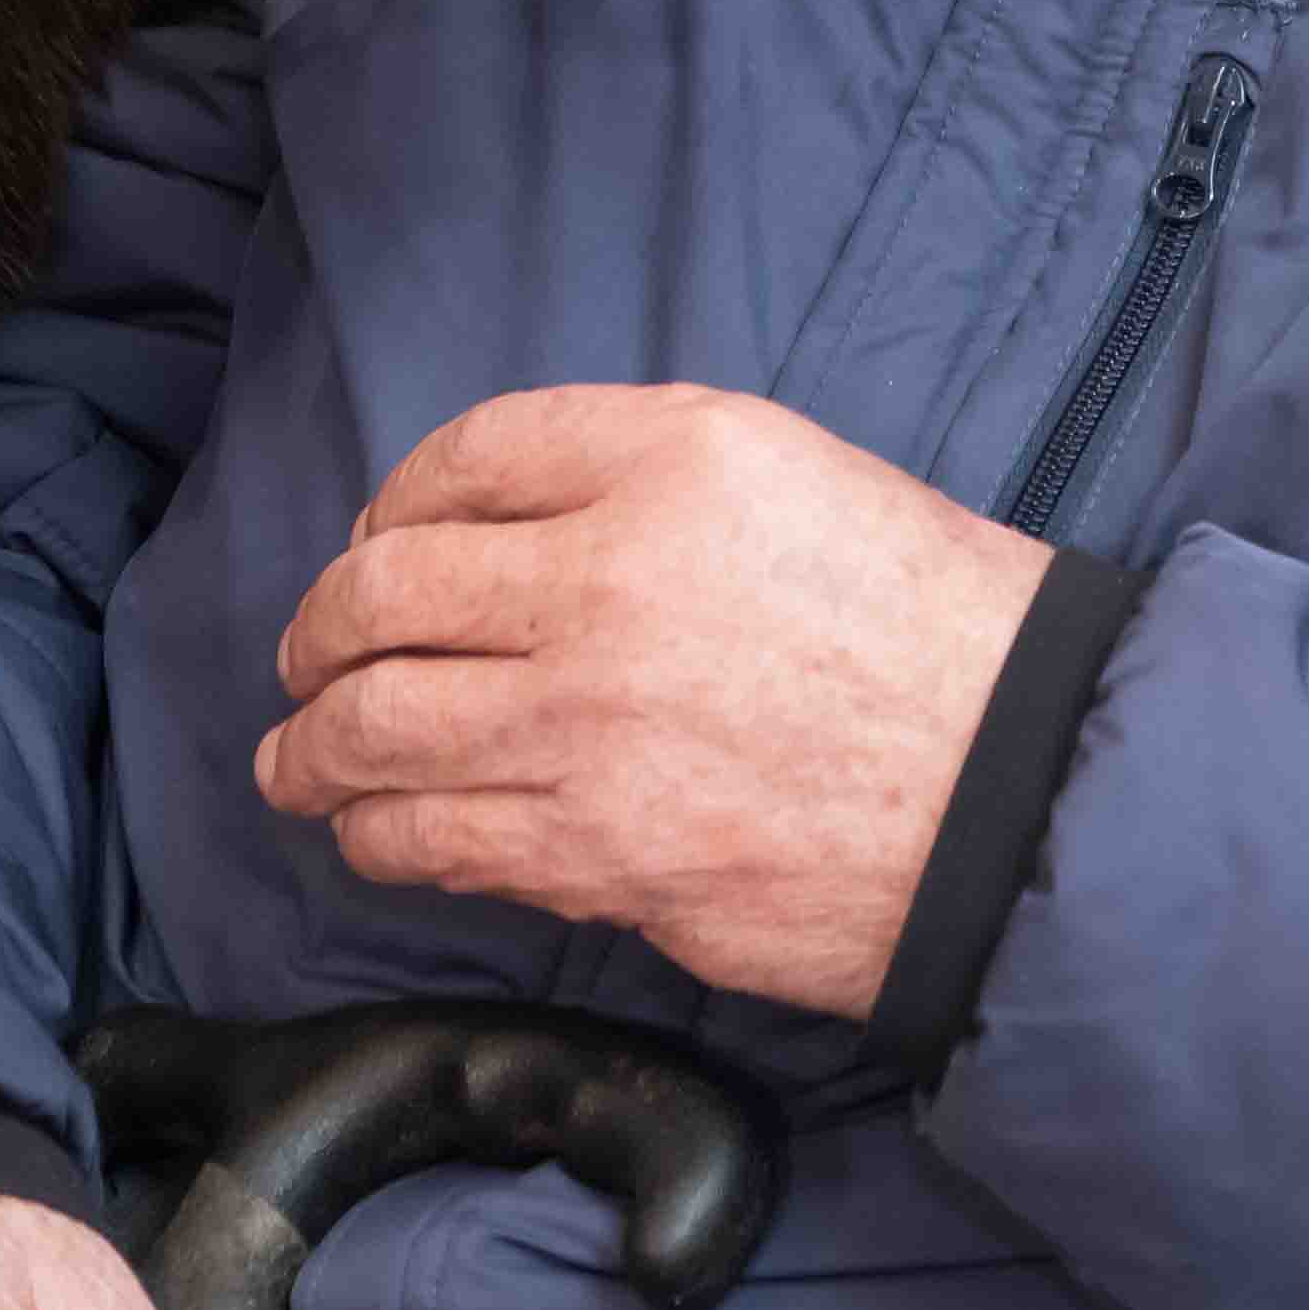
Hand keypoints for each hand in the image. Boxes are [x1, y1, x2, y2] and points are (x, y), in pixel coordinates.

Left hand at [252, 385, 1047, 1019]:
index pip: (462, 459)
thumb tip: (495, 531)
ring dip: (313, 745)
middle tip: (305, 659)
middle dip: (316, 634)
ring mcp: (586, 725)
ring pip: (374, 728)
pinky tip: (373, 829)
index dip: (393, 505)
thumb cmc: (922, 625)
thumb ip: (638, 473)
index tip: (377, 543)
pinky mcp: (591, 850)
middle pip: (380, 594)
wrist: (1011, 786)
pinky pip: (428, 839)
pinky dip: (377, 832)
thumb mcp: (792, 471)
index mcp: (667, 460)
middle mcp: (605, 579)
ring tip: (297, 757)